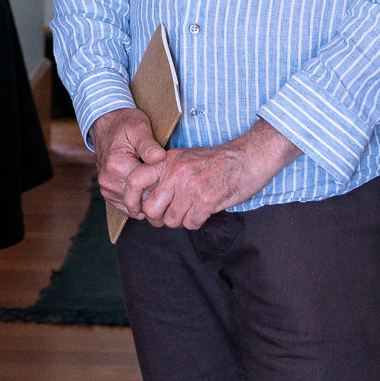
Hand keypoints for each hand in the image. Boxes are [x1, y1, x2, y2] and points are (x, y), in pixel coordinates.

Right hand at [87, 107, 165, 215]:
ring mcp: (106, 188)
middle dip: (156, 192)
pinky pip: (128, 206)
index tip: (170, 173)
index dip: (162, 182)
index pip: (147, 186)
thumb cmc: (125, 124)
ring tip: (155, 180)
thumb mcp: (139, 127)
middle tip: (166, 179)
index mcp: (117, 165)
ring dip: (147, 197)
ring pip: (136, 205)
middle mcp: (109, 180)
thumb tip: (160, 157)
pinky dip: (139, 200)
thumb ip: (149, 145)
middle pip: (142, 199)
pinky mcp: (107, 192)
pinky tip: (146, 186)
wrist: (106, 123)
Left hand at [125, 121, 300, 230]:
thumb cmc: (217, 160)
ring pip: (172, 220)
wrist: (248, 157)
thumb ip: (166, 174)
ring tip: (192, 209)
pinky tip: (204, 211)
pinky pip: (191, 223)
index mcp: (167, 160)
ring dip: (181, 220)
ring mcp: (190, 186)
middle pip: (151, 209)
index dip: (130, 199)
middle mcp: (175, 173)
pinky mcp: (206, 200)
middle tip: (169, 215)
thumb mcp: (185, 158)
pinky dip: (197, 222)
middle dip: (159, 218)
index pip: (134, 180)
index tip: (137, 209)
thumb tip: (149, 199)